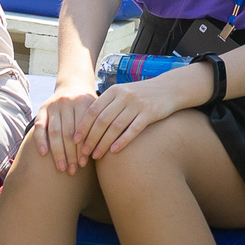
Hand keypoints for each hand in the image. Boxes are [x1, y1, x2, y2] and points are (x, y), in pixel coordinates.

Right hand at [36, 77, 104, 174]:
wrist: (74, 84)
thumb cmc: (89, 104)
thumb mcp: (97, 108)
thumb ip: (100, 125)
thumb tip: (109, 151)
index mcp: (84, 102)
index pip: (83, 129)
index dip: (83, 148)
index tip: (84, 164)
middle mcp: (67, 102)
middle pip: (69, 133)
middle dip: (71, 154)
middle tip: (72, 170)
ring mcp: (54, 105)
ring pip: (55, 132)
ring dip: (58, 152)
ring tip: (62, 168)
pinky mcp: (42, 108)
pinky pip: (40, 126)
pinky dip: (41, 140)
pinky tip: (44, 154)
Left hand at [78, 64, 208, 161]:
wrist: (168, 88)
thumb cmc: (141, 95)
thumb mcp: (123, 94)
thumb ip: (107, 105)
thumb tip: (86, 124)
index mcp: (114, 91)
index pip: (93, 110)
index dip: (83, 126)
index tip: (75, 140)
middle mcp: (124, 96)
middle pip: (102, 120)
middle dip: (91, 138)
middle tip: (84, 152)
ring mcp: (137, 104)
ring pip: (115, 126)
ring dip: (104, 143)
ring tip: (96, 155)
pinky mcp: (149, 113)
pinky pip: (133, 130)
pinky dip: (122, 141)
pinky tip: (115, 151)